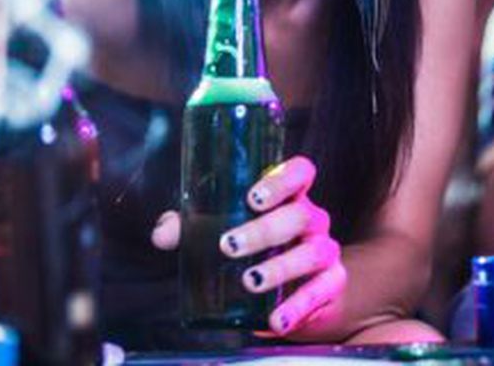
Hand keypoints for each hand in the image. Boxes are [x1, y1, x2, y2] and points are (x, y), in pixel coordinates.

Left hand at [152, 156, 345, 336]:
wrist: (297, 294)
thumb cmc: (258, 251)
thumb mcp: (224, 233)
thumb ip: (191, 228)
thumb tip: (162, 234)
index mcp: (289, 198)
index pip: (299, 172)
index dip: (281, 179)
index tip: (253, 196)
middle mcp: (311, 220)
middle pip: (299, 215)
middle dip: (264, 229)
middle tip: (228, 244)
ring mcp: (325, 251)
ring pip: (311, 252)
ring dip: (279, 267)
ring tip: (249, 281)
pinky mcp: (332, 284)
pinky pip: (321, 292)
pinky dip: (298, 307)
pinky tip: (276, 319)